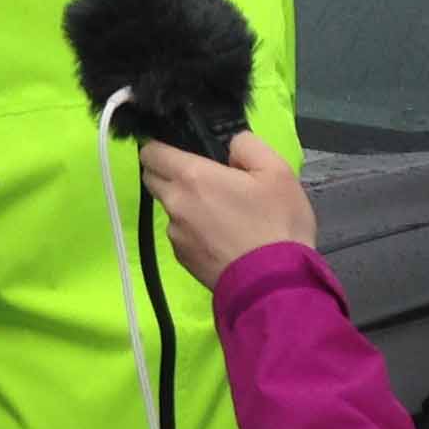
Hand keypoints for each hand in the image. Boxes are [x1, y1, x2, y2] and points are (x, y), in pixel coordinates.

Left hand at [139, 132, 311, 287]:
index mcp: (192, 177)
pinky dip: (192, 229)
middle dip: (167, 171)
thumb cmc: (277, 223)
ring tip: (220, 211)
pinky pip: (179, 234)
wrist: (274, 283)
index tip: (178, 147)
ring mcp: (176, 235)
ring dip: (183, 203)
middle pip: (152, 178)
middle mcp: (175, 204)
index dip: (160, 145)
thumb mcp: (277, 171)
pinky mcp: (183, 259)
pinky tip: (221, 236)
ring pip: (168, 208)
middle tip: (201, 175)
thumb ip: (246, 145)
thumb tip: (230, 144)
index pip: (151, 152)